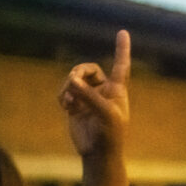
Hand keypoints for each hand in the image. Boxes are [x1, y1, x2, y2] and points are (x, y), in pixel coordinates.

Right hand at [59, 30, 130, 157]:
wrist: (98, 153)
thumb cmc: (110, 135)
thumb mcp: (105, 114)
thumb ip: (90, 96)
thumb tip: (72, 81)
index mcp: (117, 90)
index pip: (121, 65)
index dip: (122, 49)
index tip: (123, 32)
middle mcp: (103, 90)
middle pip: (88, 69)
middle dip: (79, 72)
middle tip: (72, 81)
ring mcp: (88, 97)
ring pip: (74, 79)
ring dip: (69, 86)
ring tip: (68, 100)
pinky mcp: (75, 105)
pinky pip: (65, 91)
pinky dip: (63, 95)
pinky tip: (65, 105)